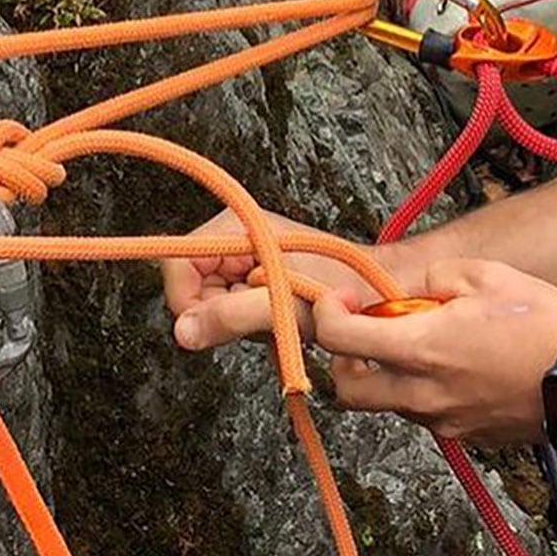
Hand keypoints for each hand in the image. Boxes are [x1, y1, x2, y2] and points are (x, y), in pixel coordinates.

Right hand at [162, 213, 401, 350]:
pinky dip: (252, 318)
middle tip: (260, 315)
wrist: (379, 290)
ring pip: (210, 300)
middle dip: (220, 311)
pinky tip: (278, 314)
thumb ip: (231, 315)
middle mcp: (236, 234)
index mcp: (236, 225)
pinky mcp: (258, 273)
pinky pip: (232, 305)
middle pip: (191, 285)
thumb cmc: (344, 288)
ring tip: (276, 313)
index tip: (216, 323)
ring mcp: (246, 253)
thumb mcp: (284, 305)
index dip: (190, 301)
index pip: (177, 263)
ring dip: (239, 317)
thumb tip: (184, 330)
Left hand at [311, 259, 556, 449]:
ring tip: (434, 346)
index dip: (327, 315)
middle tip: (367, 334)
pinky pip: (429, 416)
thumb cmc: (545, 327)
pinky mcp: (467, 437)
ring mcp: (445, 421)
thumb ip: (437, 278)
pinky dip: (428, 393)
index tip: (342, 302)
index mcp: (422, 350)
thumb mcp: (488, 276)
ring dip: (392, 376)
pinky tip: (463, 369)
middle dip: (344, 361)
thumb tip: (418, 290)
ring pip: (389, 405)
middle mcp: (424, 394)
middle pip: (347, 391)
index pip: (338, 340)